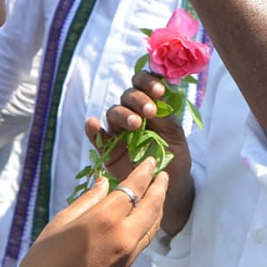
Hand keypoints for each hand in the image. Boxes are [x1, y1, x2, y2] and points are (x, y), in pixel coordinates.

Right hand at [12, 157, 167, 266]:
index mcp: (104, 219)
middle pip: (152, 205)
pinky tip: (144, 216)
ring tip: (159, 191)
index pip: (133, 188)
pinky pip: (145, 239)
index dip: (144, 172)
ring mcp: (128, 254)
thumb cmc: (43, 261)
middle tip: (163, 172)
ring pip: (153, 224)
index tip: (152, 160)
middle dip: (159, 186)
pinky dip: (150, 222)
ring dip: (159, 205)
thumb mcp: (61, 222)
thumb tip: (104, 182)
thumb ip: (87, 200)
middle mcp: (123, 235)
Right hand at [89, 71, 193, 236]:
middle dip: (138, 100)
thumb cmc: (174, 156)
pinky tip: (92, 123)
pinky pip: (96, 137)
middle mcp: (131, 113)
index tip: (159, 92)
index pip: (142, 82)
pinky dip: (92, 129)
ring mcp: (118, 131)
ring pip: (113, 113)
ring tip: (135, 125)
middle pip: (127, 96)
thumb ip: (165, 115)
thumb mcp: (175, 134)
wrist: (169, 184)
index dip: (148, 82)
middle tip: (150, 112)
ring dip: (123, 114)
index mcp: (149, 105)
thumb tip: (158, 96)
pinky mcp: (107, 150)